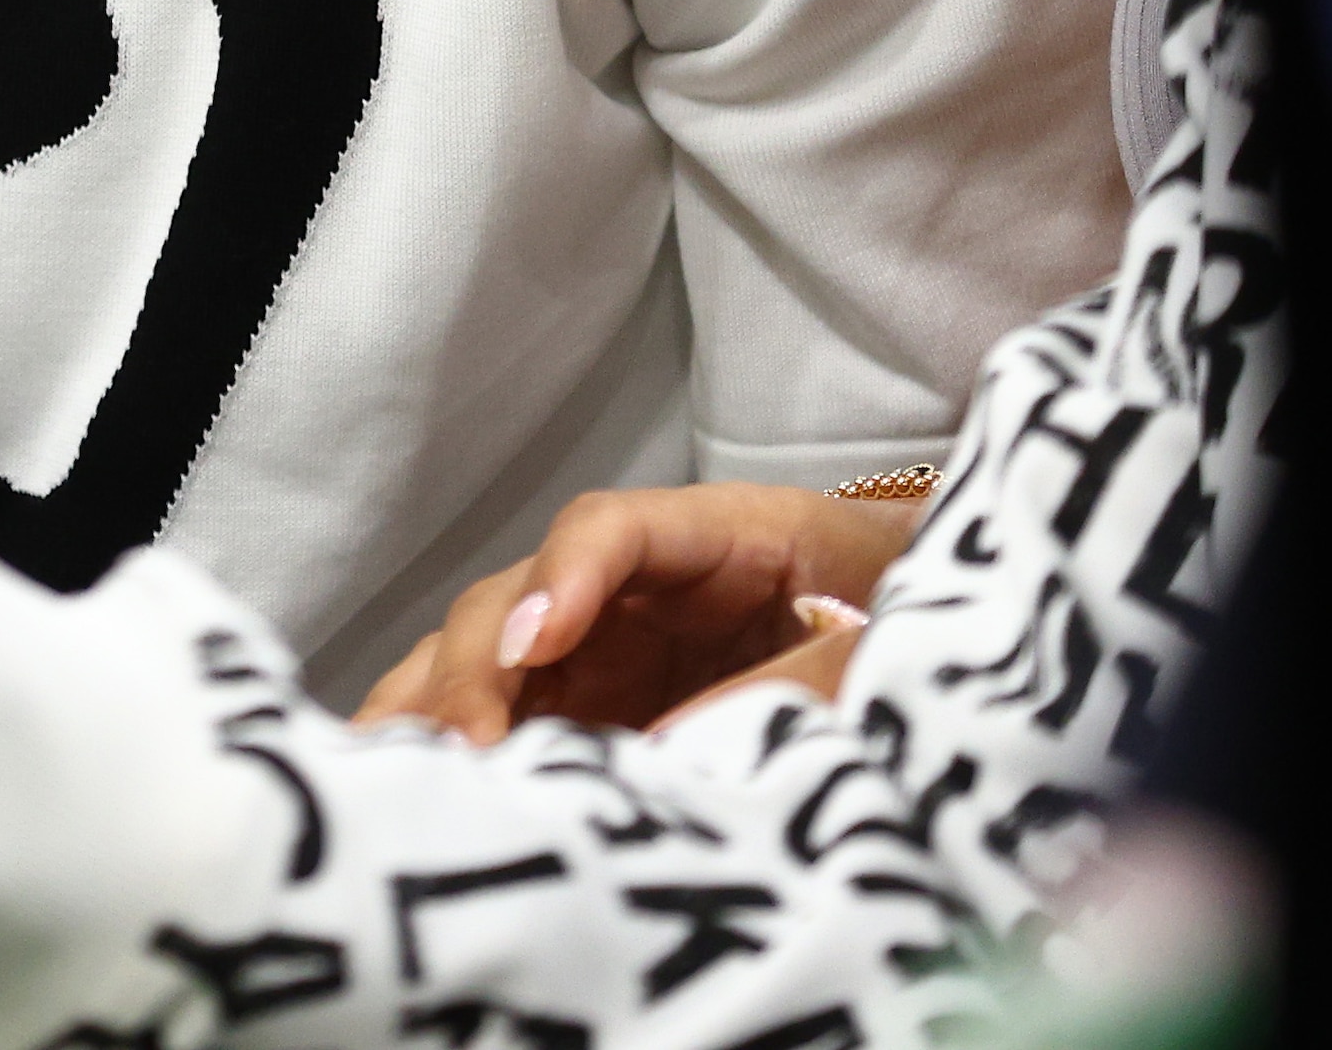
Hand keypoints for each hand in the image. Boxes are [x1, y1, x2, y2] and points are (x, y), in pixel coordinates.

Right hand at [351, 483, 918, 741]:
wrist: (928, 634)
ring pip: (486, 658)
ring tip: (404, 778)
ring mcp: (601, 650)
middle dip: (477, 668)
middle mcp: (633, 585)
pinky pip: (506, 723)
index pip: (610, 529)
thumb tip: (672, 749)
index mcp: (719, 535)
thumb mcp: (880, 637)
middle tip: (467, 749)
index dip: (563, 580)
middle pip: (518, 597)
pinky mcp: (591, 712)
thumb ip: (792, 681)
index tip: (535, 647)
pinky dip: (456, 754)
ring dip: (437, 710)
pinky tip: (428, 801)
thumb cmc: (905, 611)